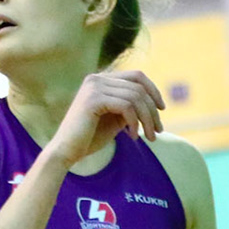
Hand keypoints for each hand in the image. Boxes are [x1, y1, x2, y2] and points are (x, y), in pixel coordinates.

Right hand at [47, 70, 165, 166]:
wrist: (66, 152)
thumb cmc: (89, 138)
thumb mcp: (115, 119)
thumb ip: (130, 107)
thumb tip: (154, 103)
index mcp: (101, 80)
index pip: (136, 76)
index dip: (153, 90)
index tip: (162, 109)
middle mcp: (96, 78)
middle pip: (139, 87)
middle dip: (152, 110)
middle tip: (159, 131)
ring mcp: (94, 87)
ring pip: (135, 97)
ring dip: (147, 119)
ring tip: (150, 137)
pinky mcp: (93, 98)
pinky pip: (126, 106)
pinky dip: (135, 122)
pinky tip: (132, 136)